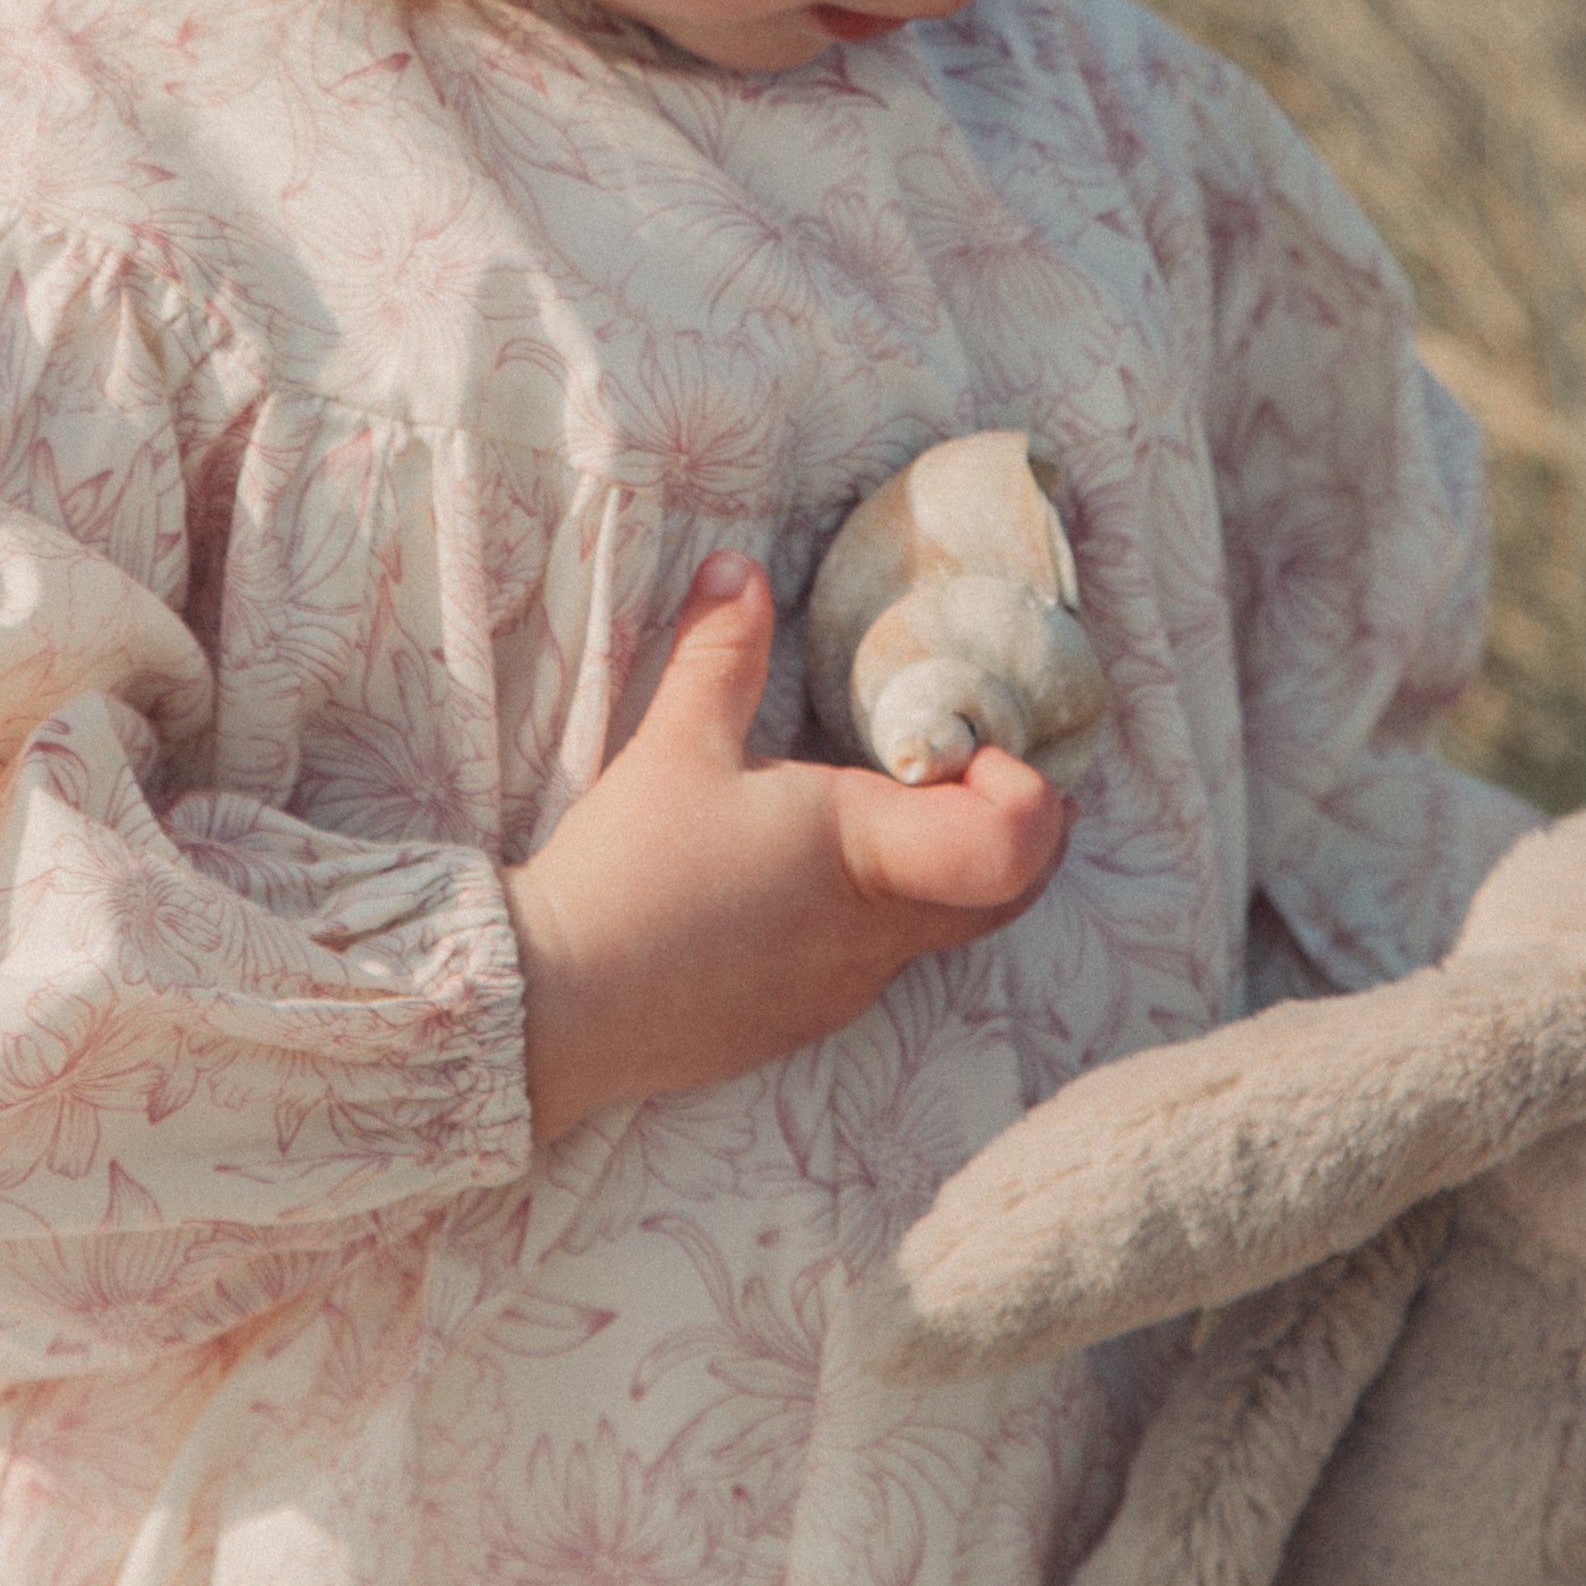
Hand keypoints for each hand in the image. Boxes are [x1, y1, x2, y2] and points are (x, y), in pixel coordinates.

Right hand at [502, 551, 1070, 1142]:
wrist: (560, 1005)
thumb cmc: (630, 871)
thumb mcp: (674, 744)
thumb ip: (720, 651)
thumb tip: (739, 567)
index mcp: (867, 851)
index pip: (1016, 841)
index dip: (1026, 789)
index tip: (980, 747)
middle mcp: (879, 930)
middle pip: (1010, 892)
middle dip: (1013, 828)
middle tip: (973, 768)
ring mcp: (847, 986)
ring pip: (945, 929)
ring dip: (942, 869)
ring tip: (881, 807)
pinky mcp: (805, 1018)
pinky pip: (880, 961)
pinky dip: (881, 912)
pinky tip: (809, 877)